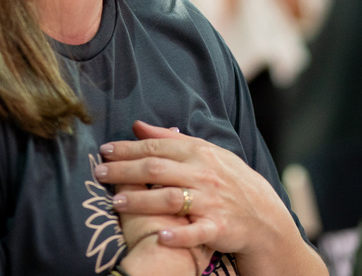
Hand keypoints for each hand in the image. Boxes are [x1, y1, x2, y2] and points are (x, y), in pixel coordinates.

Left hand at [96, 121, 296, 260]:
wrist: (263, 213)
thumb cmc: (228, 179)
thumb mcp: (204, 152)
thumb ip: (170, 139)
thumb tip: (137, 125)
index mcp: (198, 153)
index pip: (157, 148)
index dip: (128, 149)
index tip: (104, 150)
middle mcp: (203, 175)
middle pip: (157, 170)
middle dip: (125, 171)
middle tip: (99, 173)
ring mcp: (211, 202)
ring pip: (171, 199)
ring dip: (141, 201)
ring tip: (116, 203)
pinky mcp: (218, 228)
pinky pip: (197, 232)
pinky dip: (179, 234)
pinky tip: (160, 235)